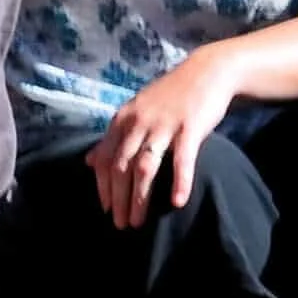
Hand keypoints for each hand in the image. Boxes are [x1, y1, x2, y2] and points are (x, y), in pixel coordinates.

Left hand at [92, 49, 242, 228]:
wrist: (208, 72)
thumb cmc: (171, 97)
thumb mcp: (136, 112)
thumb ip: (114, 138)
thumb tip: (89, 162)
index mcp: (123, 119)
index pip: (106, 159)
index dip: (104, 186)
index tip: (106, 209)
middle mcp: (138, 122)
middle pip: (121, 167)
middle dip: (117, 199)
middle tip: (120, 224)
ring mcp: (163, 125)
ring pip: (145, 167)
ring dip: (139, 198)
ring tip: (137, 221)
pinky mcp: (190, 127)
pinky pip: (182, 159)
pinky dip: (178, 181)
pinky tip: (177, 202)